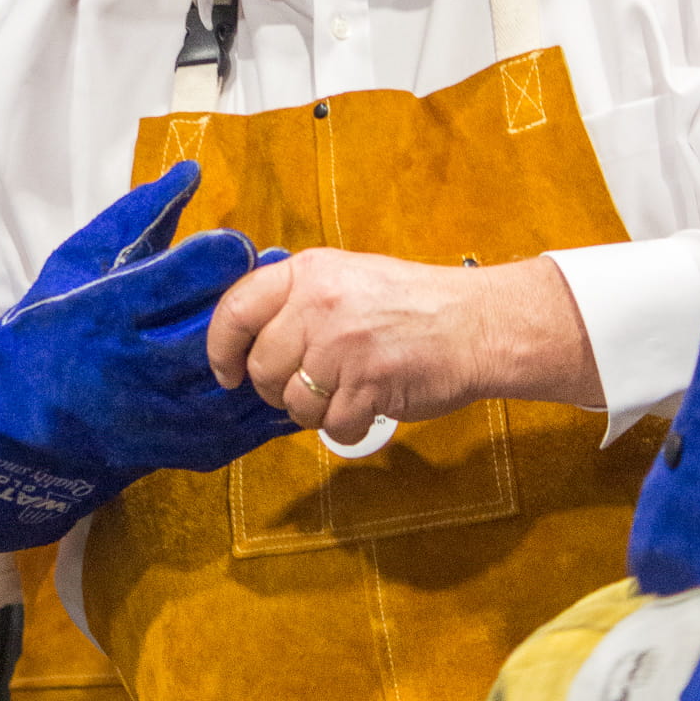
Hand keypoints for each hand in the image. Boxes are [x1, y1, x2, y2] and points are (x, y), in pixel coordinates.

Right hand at [0, 162, 294, 552]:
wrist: (14, 423)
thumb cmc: (46, 329)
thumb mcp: (77, 263)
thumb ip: (138, 217)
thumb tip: (191, 170)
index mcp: (101, 314)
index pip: (178, 277)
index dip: (221, 253)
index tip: (236, 245)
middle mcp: (127, 368)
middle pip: (214, 332)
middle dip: (256, 300)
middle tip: (282, 278)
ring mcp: (154, 417)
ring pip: (235, 385)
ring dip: (273, 350)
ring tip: (292, 320)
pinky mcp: (177, 451)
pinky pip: (242, 429)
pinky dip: (272, 401)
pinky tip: (287, 371)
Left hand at [206, 249, 602, 443]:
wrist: (478, 324)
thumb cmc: (413, 304)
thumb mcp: (347, 277)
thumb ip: (299, 299)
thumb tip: (249, 339)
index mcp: (308, 272)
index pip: (236, 309)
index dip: (221, 348)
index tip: (227, 372)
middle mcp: (318, 305)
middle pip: (262, 367)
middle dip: (277, 388)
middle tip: (308, 386)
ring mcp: (342, 346)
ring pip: (293, 403)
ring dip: (315, 410)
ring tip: (346, 392)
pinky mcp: (367, 385)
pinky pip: (331, 426)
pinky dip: (345, 428)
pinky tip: (367, 408)